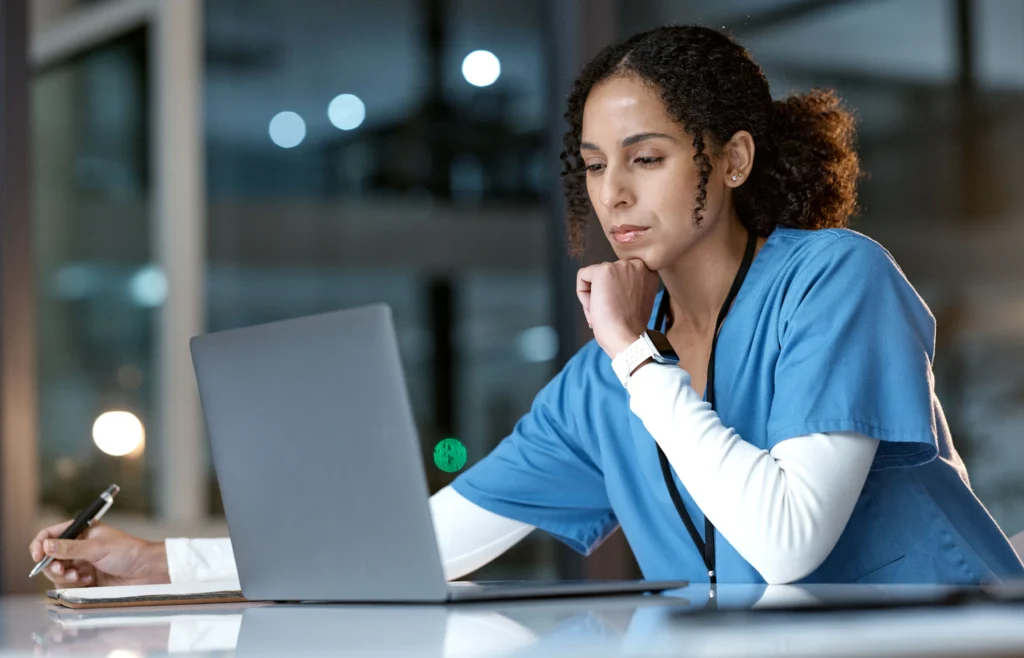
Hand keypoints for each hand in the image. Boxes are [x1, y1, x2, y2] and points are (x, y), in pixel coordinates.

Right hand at [29, 521, 169, 587]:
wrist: (146, 571)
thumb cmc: (128, 552)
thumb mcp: (97, 547)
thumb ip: (70, 548)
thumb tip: (46, 545)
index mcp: (82, 531)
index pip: (51, 534)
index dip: (40, 544)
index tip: (38, 556)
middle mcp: (78, 547)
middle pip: (50, 557)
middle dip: (53, 565)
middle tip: (62, 570)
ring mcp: (81, 563)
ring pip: (57, 573)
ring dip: (63, 576)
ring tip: (79, 577)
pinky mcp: (85, 579)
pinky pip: (67, 585)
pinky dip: (74, 584)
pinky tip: (89, 582)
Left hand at [577, 260, 659, 357]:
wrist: (627, 337)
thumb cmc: (631, 327)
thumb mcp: (638, 300)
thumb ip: (630, 287)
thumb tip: (610, 284)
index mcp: (648, 272)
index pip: (622, 275)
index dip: (617, 293)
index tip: (620, 308)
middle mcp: (637, 265)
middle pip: (608, 274)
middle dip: (605, 292)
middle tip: (611, 312)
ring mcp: (619, 266)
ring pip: (595, 276)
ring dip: (594, 294)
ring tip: (603, 311)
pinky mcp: (603, 271)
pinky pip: (582, 276)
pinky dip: (582, 293)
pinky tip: (594, 307)